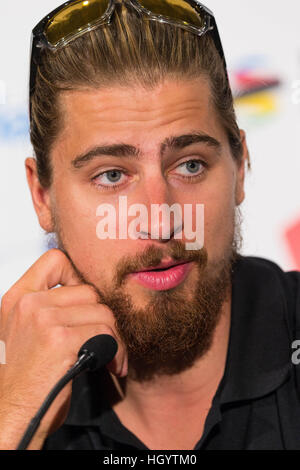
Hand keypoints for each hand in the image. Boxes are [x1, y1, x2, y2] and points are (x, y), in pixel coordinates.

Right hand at [0, 249, 126, 448]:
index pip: (56, 259)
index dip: (79, 275)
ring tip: (109, 356)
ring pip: (102, 312)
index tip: (86, 304)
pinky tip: (110, 365)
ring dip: (114, 337)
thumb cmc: (27, 377)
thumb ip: (49, 306)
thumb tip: (91, 294)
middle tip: (106, 339)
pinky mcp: (60, 339)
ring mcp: (42, 319)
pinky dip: (116, 351)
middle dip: (104, 317)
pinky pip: (105, 333)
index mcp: (18, 297)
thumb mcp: (28, 331)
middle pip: (89, 291)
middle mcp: (28, 303)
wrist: (14, 413)